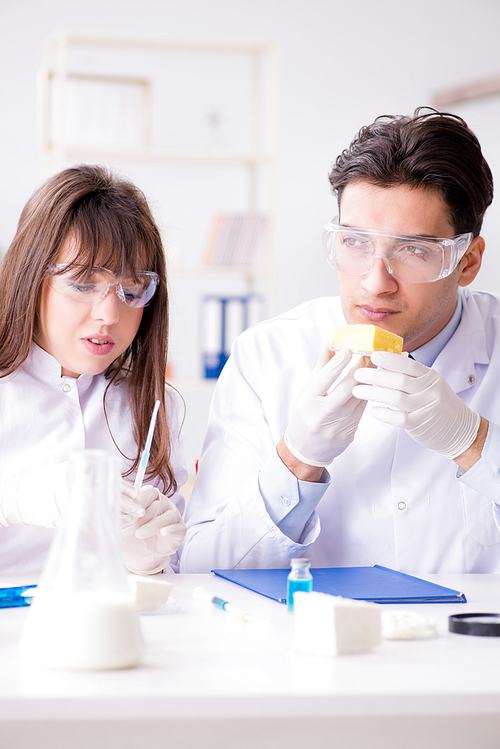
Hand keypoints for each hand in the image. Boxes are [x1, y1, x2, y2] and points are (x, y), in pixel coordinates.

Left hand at [121, 483, 185, 573]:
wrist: (138, 556)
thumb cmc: (129, 536)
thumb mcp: (123, 524)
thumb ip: (122, 514)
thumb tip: (113, 505)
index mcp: (151, 498)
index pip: (149, 492)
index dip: (138, 502)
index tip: (126, 514)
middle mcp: (164, 504)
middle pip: (157, 504)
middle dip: (142, 517)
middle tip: (128, 529)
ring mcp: (174, 516)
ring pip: (167, 516)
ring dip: (152, 525)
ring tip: (139, 535)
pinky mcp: (180, 530)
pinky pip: (178, 527)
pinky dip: (171, 530)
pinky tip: (163, 533)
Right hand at [284, 346, 369, 466]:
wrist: (306, 450)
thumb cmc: (304, 416)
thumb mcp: (305, 392)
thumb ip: (320, 369)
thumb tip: (329, 344)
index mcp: (308, 402)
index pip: (326, 377)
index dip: (340, 361)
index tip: (350, 349)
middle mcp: (323, 414)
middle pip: (347, 386)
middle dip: (360, 368)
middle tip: (370, 354)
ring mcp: (337, 426)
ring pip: (359, 398)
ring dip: (369, 381)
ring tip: (376, 367)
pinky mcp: (349, 433)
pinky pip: (362, 410)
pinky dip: (367, 396)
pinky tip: (373, 386)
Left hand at [352, 351, 480, 458]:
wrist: (460, 429)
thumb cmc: (439, 404)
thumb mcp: (431, 384)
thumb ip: (412, 375)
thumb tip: (385, 361)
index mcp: (430, 377)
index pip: (408, 364)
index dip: (389, 359)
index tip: (373, 355)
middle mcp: (429, 391)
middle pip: (398, 380)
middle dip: (375, 376)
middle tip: (358, 374)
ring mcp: (425, 408)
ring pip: (395, 398)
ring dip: (373, 393)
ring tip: (357, 391)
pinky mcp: (420, 424)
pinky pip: (399, 418)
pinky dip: (384, 413)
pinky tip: (373, 411)